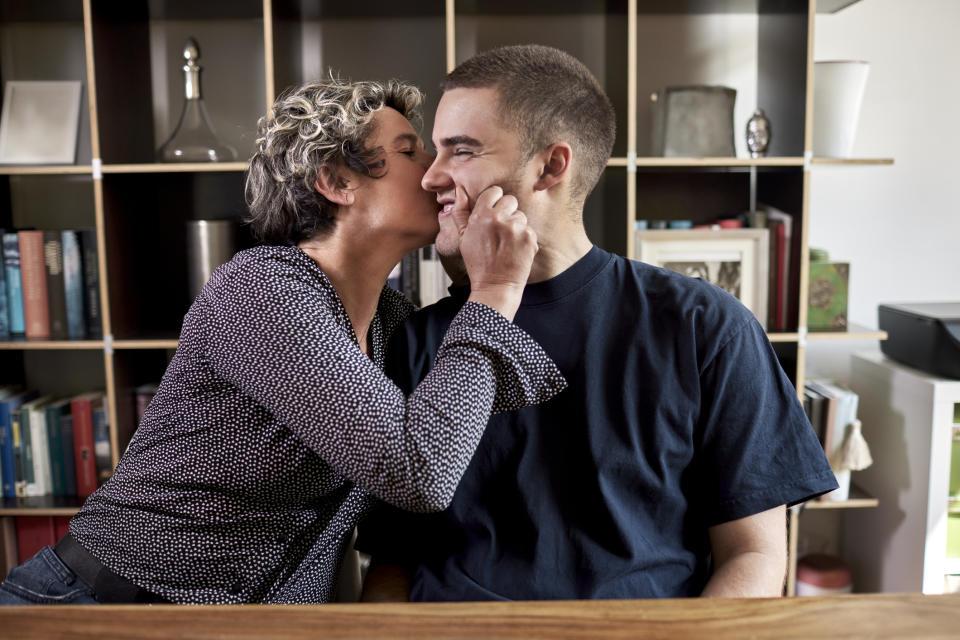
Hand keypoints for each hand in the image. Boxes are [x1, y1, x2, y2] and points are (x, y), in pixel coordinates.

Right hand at [457, 185, 537, 319]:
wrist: (496, 286)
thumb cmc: (478, 263)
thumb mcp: (463, 237)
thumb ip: (460, 212)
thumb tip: (460, 189)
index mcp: (481, 215)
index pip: (494, 192)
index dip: (494, 202)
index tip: (493, 215)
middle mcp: (499, 218)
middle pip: (510, 200)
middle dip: (506, 212)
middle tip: (499, 232)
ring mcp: (516, 227)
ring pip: (520, 215)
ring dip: (516, 226)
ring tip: (506, 244)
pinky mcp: (529, 237)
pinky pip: (529, 229)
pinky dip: (524, 238)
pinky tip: (515, 250)